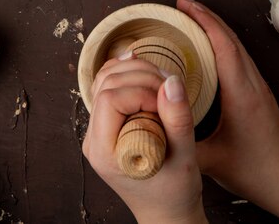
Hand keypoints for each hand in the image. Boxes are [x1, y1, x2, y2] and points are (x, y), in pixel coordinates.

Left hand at [82, 53, 207, 223]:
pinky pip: (109, 85)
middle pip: (107, 84)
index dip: (140, 91)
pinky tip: (144, 69)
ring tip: (162, 81)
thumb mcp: (185, 157)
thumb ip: (178, 120)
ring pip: (106, 78)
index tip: (166, 103)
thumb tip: (171, 81)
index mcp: (105, 152)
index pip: (111, 100)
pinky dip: (127, 71)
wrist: (167, 209)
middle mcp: (94, 139)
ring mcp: (98, 129)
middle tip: (169, 87)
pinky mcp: (107, 122)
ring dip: (136, 70)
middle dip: (141, 77)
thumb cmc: (175, 192)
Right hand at [177, 0, 278, 223]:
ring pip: (236, 44)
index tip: (184, 5)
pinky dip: (221, 41)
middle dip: (205, 15)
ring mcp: (258, 86)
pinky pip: (239, 56)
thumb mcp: (211, 161)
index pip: (223, 45)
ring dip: (214, 26)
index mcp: (242, 94)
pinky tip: (207, 45)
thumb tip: (150, 124)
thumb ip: (180, 142)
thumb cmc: (255, 172)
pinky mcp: (258, 92)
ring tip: (191, 16)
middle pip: (230, 37)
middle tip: (182, 2)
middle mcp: (253, 84)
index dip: (203, 20)